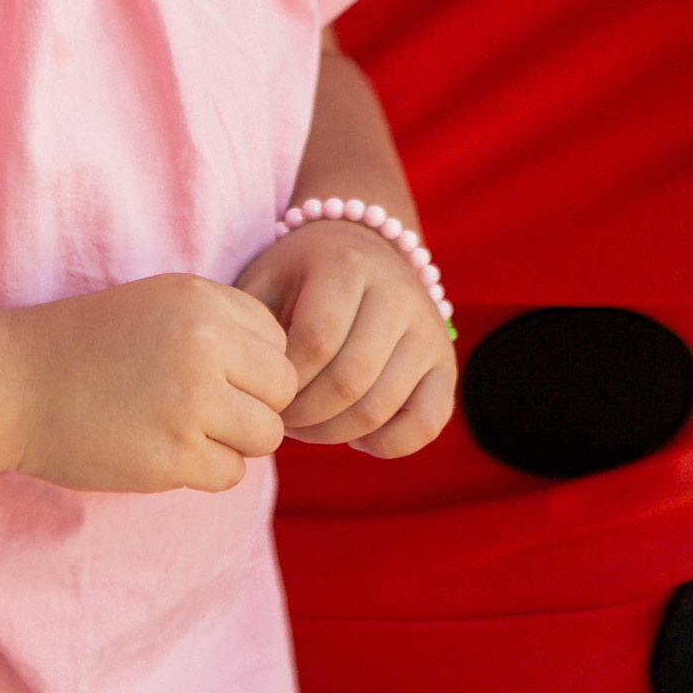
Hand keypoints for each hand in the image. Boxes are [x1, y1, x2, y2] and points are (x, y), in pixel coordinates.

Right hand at [2, 274, 296, 491]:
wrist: (12, 382)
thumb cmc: (87, 345)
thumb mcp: (160, 305)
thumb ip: (225, 328)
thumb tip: (290, 380)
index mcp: (204, 300)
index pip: (278, 342)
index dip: (251, 366)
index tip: (209, 375)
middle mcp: (205, 345)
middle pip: (281, 392)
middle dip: (252, 407)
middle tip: (201, 411)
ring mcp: (190, 402)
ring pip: (264, 437)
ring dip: (231, 442)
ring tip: (182, 430)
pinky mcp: (173, 456)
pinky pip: (229, 474)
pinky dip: (203, 471)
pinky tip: (161, 451)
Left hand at [235, 223, 457, 457]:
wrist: (364, 248)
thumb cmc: (300, 277)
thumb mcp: (267, 281)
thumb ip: (251, 327)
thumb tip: (247, 386)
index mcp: (347, 264)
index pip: (315, 342)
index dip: (283, 382)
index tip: (261, 390)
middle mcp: (397, 292)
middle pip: (348, 380)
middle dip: (304, 415)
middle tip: (280, 418)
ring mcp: (428, 329)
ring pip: (380, 406)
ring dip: (333, 432)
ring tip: (306, 427)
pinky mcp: (445, 363)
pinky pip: (426, 422)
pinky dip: (387, 445)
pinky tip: (356, 437)